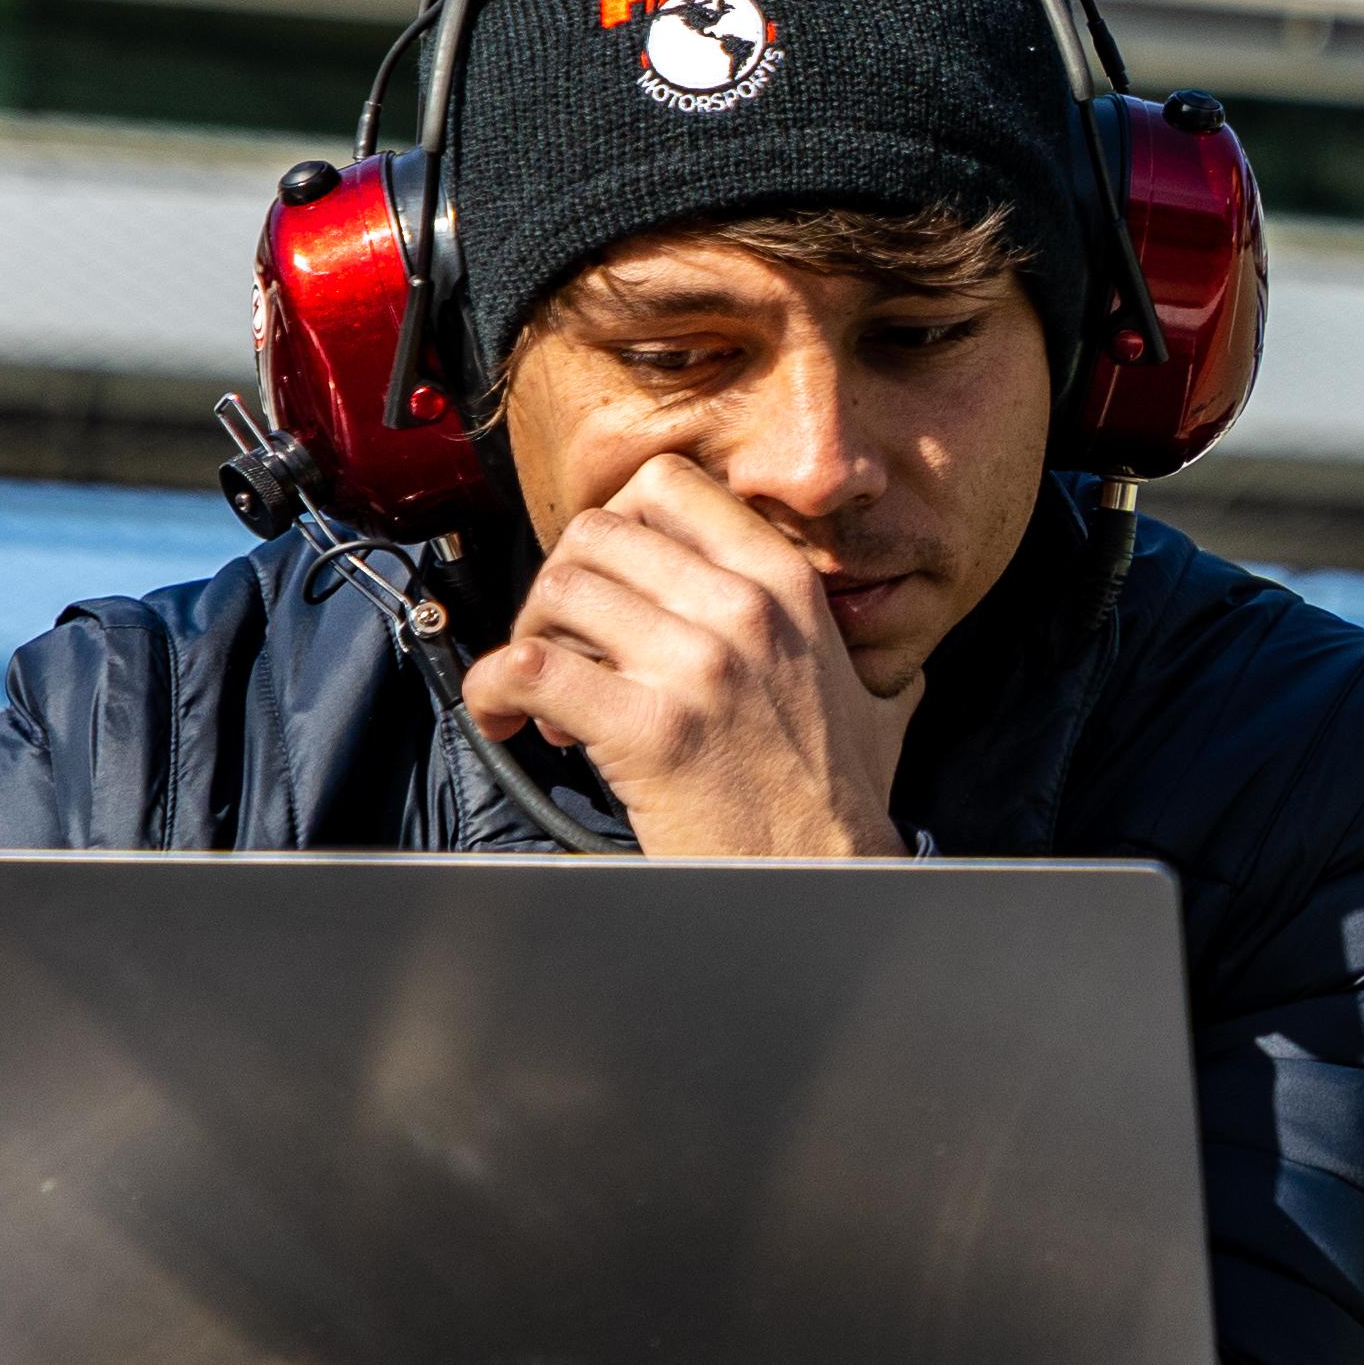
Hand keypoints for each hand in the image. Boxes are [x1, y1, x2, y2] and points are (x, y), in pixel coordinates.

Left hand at [464, 454, 919, 856]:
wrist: (828, 879)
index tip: (606, 581)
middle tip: (562, 644)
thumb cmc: (839, 798)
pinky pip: (529, 669)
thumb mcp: (870, 692)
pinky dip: (493, 690)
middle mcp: (742, 609)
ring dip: (528, 638)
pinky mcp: (649, 729)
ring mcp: (697, 666)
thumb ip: (849, 647)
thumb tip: (867, 636)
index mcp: (786, 583)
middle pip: (596, 534)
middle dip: (558, 585)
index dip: (614, 525)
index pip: (666, 485)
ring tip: (543, 696)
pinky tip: (508, 722)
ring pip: (557, 590)